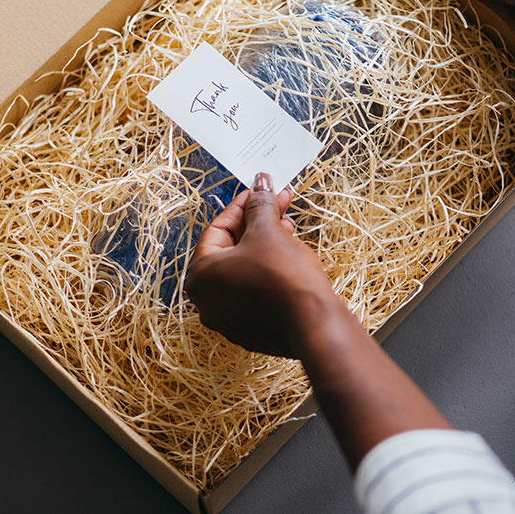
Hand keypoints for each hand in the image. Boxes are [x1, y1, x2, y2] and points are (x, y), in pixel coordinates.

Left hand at [185, 172, 338, 356]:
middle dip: (256, 224)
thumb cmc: (283, 278)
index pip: (218, 229)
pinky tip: (288, 255)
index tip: (259, 192)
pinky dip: (268, 270)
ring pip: (244, 270)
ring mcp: (229, 319)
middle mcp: (207, 301)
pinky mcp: (252, 330)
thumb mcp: (267, 231)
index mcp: (201, 276)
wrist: (314, 324)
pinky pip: (255, 290)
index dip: (242, 206)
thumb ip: (259, 205)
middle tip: (278, 204)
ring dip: (264, 245)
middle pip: (231, 250)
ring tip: (288, 227)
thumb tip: (259, 184)